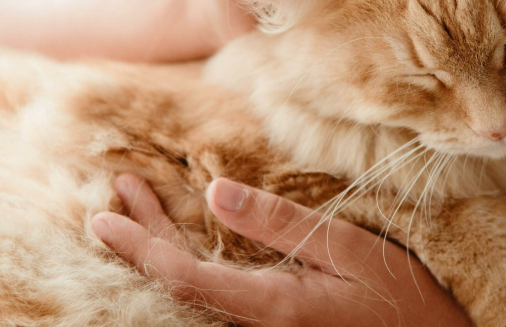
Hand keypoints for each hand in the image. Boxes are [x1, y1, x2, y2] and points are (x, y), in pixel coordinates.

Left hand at [91, 175, 470, 325]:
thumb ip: (280, 226)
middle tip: (113, 195)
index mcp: (271, 305)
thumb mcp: (348, 252)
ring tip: (136, 206)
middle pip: (179, 282)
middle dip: (141, 238)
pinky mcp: (276, 321)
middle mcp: (257, 324)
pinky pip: (216, 290)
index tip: (102, 216)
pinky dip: (189, 258)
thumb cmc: (403, 300)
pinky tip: (184, 237)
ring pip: (194, 286)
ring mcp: (265, 326)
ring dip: (161, 244)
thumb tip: (216, 191)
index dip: (139, 246)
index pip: (184, 276)